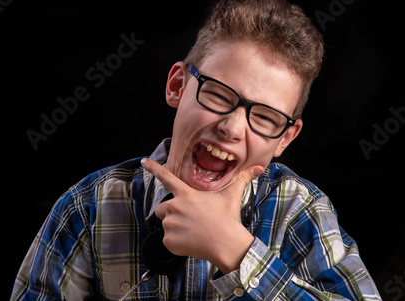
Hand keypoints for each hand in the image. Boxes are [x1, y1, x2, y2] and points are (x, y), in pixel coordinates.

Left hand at [141, 158, 263, 272]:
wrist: (226, 243)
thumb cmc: (228, 218)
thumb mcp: (233, 195)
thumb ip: (243, 178)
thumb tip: (261, 166)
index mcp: (186, 194)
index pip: (166, 177)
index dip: (154, 168)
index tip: (143, 161)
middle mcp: (175, 206)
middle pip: (162, 208)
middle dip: (171, 213)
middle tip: (189, 219)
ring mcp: (171, 224)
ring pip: (167, 225)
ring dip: (176, 229)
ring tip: (194, 232)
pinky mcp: (169, 240)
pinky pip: (168, 241)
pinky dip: (177, 243)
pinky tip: (192, 242)